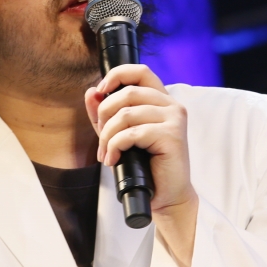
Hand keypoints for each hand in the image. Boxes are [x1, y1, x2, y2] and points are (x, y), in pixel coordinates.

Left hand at [85, 64, 198, 266]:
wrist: (166, 195)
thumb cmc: (146, 166)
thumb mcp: (120, 135)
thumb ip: (106, 113)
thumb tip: (91, 93)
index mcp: (161, 100)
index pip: (140, 71)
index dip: (117, 75)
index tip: (101, 91)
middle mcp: (171, 105)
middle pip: (127, 92)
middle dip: (104, 115)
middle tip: (101, 139)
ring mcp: (174, 119)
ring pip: (126, 114)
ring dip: (107, 136)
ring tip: (106, 154)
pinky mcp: (173, 136)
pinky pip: (132, 133)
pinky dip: (115, 146)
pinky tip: (114, 159)